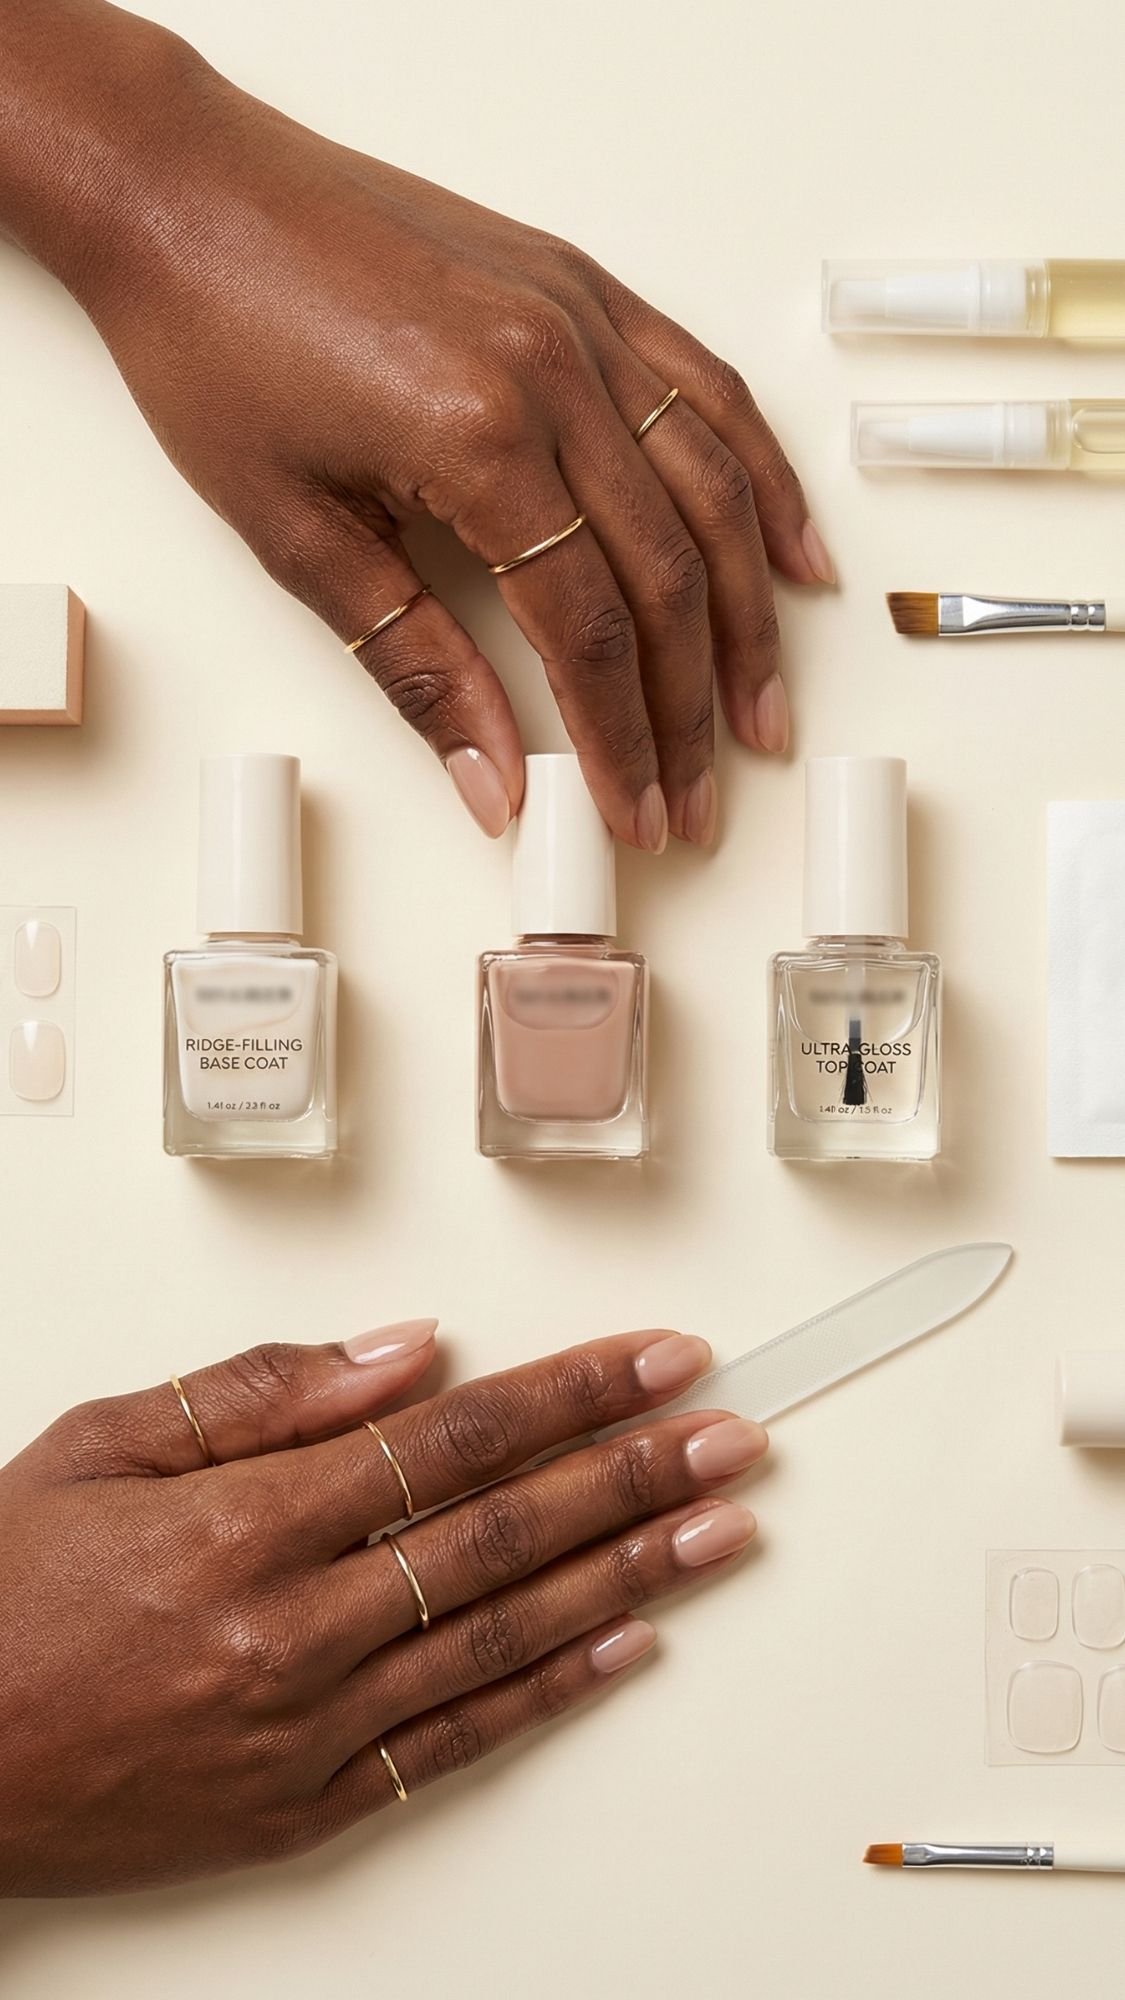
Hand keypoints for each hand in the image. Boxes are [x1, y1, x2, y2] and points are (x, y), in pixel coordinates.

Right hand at [0, 1320, 766, 1894]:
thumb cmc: (5, 1588)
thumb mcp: (102, 1446)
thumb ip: (260, 1393)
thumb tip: (406, 1352)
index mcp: (243, 1523)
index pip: (451, 1438)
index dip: (570, 1393)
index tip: (658, 1358)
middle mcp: (292, 1627)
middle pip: (503, 1531)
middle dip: (634, 1471)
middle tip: (731, 1430)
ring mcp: (308, 1728)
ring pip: (504, 1632)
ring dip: (630, 1573)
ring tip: (721, 1524)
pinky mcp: (306, 1807)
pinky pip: (457, 1744)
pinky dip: (553, 1690)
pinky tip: (631, 1645)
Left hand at [2, 11, 830, 847]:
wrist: (186, 191)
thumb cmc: (215, 345)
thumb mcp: (295, 536)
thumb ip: (413, 668)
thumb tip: (491, 784)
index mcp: (474, 440)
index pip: (588, 631)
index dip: (623, 741)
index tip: (638, 812)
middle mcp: (553, 373)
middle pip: (669, 574)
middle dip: (694, 706)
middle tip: (703, 797)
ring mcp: (582, 320)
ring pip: (713, 490)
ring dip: (751, 614)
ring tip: (764, 707)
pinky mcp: (586, 289)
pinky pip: (708, 392)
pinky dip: (762, 479)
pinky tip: (791, 554)